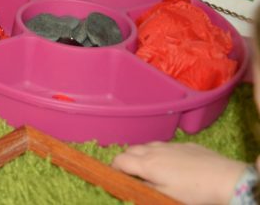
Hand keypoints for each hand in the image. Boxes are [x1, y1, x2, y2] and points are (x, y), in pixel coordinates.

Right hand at [110, 141, 247, 204]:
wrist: (225, 178)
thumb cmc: (194, 192)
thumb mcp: (165, 195)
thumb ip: (144, 188)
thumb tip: (130, 183)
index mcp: (146, 164)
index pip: (119, 160)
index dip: (114, 168)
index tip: (117, 177)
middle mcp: (154, 150)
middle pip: (130, 149)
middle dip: (126, 159)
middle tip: (132, 174)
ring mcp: (170, 145)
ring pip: (147, 145)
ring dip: (142, 154)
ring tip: (150, 168)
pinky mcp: (185, 144)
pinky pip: (165, 145)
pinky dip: (160, 152)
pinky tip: (172, 164)